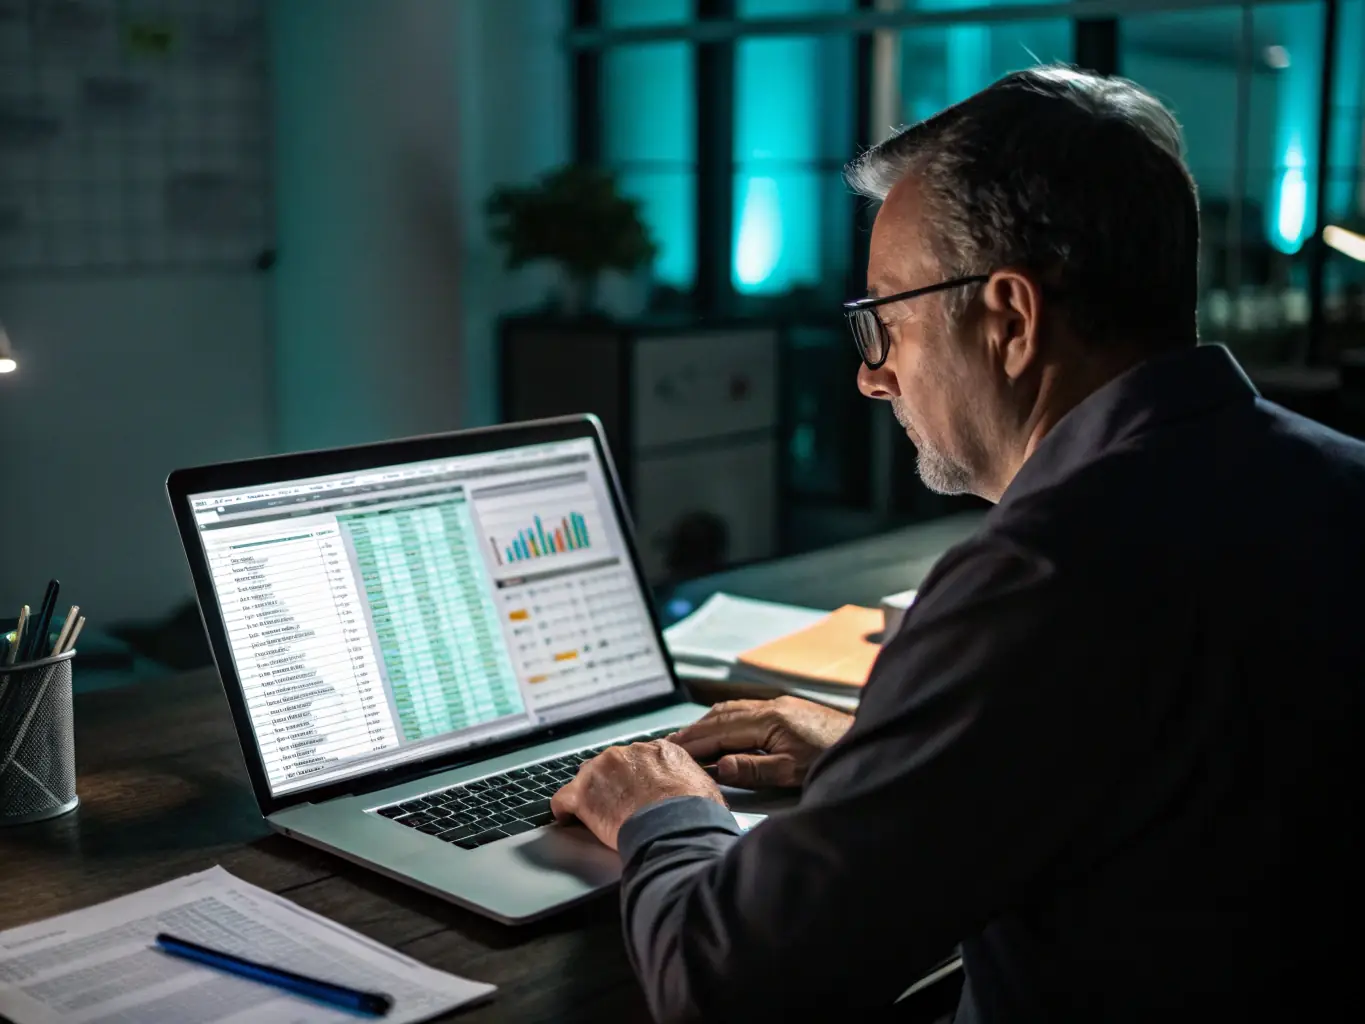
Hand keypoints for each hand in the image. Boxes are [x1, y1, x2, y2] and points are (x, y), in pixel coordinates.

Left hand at [550, 740, 724, 850]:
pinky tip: (569, 821)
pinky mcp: (582, 794)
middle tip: (619, 807)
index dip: (637, 778)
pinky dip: (565, 810)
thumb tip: (697, 794)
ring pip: (587, 779)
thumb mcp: (705, 788)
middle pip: (610, 766)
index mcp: (658, 750)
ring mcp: (601, 770)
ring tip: (596, 815)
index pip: (639, 760)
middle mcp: (627, 753)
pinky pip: (563, 799)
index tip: (638, 792)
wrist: (675, 824)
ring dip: (591, 795)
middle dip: (613, 784)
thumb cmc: (695, 812)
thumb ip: (691, 783)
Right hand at [668, 696, 852, 788]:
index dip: (694, 741)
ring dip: (709, 723)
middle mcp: (771, 706)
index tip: (670, 750)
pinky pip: (747, 711)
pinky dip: (726, 720)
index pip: (720, 730)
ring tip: (689, 737)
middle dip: (695, 729)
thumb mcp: (790, 772)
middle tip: (670, 743)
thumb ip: (753, 769)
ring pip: (733, 709)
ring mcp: (780, 705)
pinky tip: (723, 730)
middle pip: (722, 715)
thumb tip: (718, 767)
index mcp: (768, 719)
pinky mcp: (789, 710)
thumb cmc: (831, 759)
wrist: (868, 742)